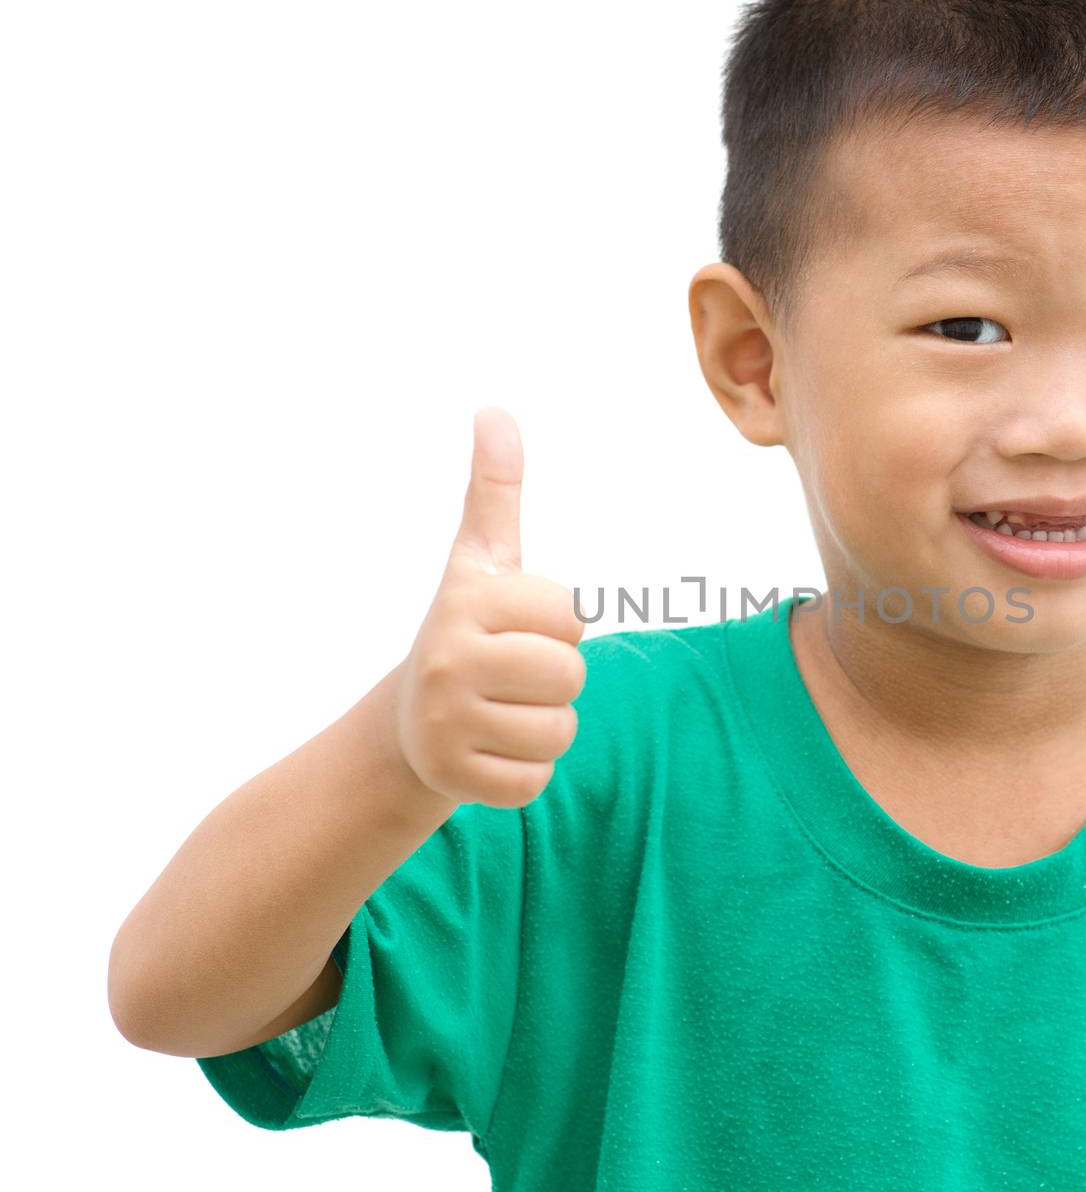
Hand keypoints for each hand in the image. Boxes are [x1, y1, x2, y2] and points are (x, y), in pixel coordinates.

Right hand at [393, 407, 585, 806]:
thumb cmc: (466, 631)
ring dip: (542, 727)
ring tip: (500, 712)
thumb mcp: (479, 561)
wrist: (406, 724)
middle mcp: (449, 660)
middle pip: (570, 677)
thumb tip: (494, 411)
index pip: (572, 618)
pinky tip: (488, 751)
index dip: (556, 627)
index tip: (514, 629)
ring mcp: (446, 724)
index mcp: (466, 602)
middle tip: (510, 676)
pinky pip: (536, 780)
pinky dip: (524, 772)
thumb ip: (494, 492)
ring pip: (560, 732)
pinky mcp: (454, 779)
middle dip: (554, 679)